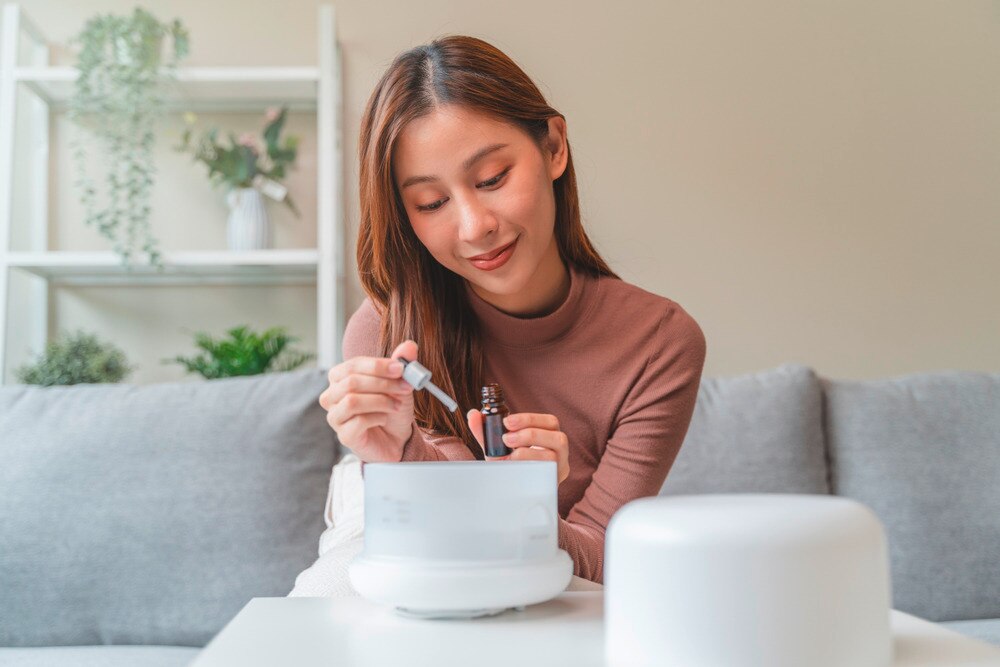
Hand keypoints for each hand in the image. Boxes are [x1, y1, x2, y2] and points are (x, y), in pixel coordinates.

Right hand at [319, 340, 417, 461]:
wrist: (398, 438)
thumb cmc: (392, 407)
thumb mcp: (399, 383)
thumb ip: (402, 363)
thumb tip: (410, 346)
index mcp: (340, 378)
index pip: (352, 365)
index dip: (377, 366)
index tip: (401, 368)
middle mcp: (331, 396)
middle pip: (351, 382)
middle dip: (383, 384)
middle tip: (406, 387)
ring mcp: (335, 417)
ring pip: (352, 401)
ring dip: (381, 401)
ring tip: (397, 405)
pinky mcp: (344, 436)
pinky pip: (357, 422)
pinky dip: (377, 418)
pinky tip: (384, 419)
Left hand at [466, 409, 570, 484]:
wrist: (510, 491)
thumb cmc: (509, 464)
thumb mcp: (498, 447)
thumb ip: (486, 431)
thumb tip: (473, 414)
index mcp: (549, 437)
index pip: (550, 422)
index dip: (530, 419)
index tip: (507, 421)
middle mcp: (559, 453)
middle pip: (558, 438)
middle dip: (530, 434)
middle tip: (506, 439)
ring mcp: (558, 469)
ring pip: (554, 456)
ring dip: (529, 452)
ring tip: (511, 454)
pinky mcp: (552, 483)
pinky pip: (546, 475)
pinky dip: (529, 469)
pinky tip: (516, 469)